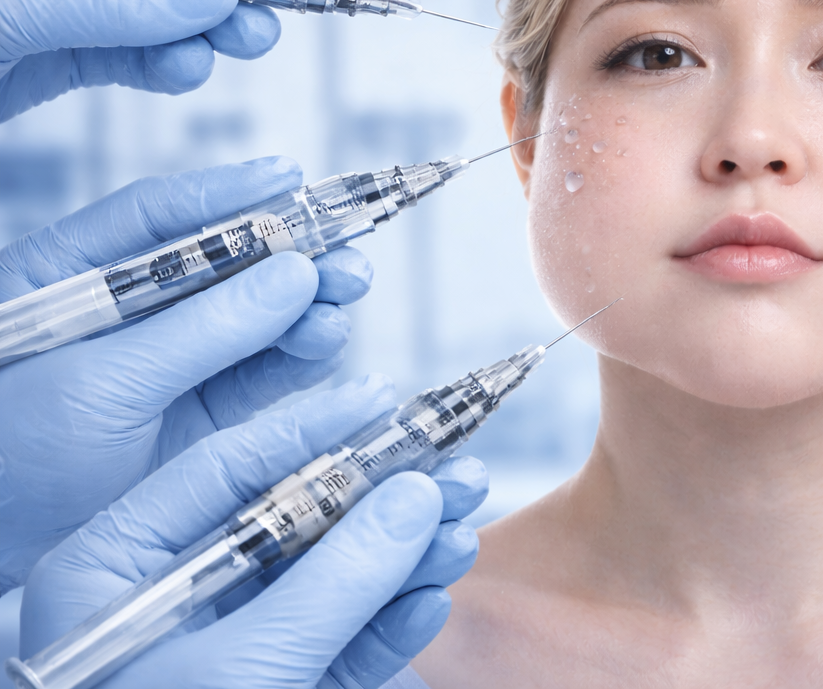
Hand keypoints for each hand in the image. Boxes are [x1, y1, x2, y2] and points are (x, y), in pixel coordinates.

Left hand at [0, 156, 372, 592]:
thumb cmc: (9, 459)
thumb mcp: (96, 385)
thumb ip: (200, 330)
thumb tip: (295, 273)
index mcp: (67, 277)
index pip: (154, 217)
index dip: (225, 195)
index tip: (288, 178)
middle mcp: (127, 313)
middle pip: (222, 265)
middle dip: (291, 255)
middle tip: (344, 256)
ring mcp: (168, 364)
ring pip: (256, 318)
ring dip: (309, 304)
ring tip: (347, 297)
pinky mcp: (201, 415)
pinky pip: (265, 375)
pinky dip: (304, 357)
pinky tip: (330, 343)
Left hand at [20, 377, 487, 688]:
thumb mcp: (243, 667)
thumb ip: (333, 580)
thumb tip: (415, 496)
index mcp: (120, 570)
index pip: (223, 472)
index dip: (310, 432)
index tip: (382, 399)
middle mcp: (175, 599)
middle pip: (294, 523)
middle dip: (382, 498)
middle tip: (457, 466)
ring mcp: (230, 647)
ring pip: (330, 579)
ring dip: (403, 554)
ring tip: (467, 525)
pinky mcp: (276, 688)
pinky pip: (340, 641)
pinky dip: (390, 620)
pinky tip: (432, 594)